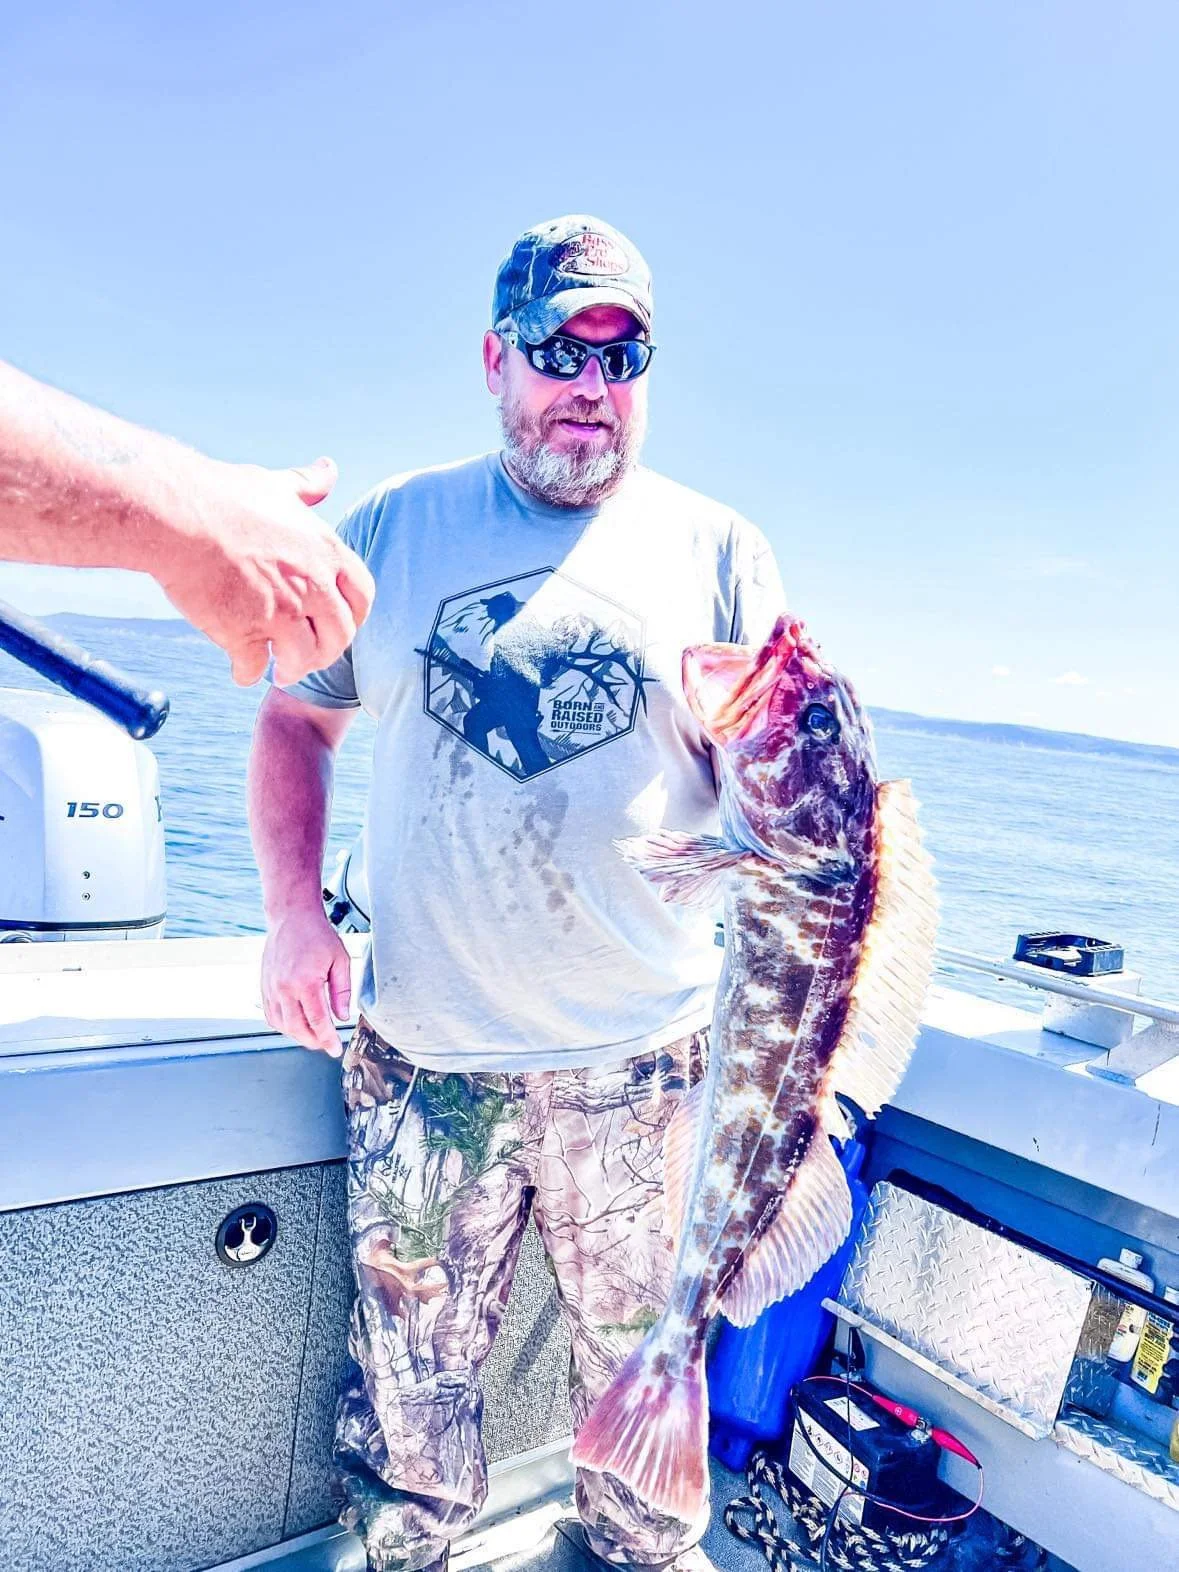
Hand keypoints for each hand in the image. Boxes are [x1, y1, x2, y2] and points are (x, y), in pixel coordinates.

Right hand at [157, 455, 374, 686]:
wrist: (175, 513)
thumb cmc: (221, 494)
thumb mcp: (275, 485)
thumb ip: (307, 486)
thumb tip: (328, 468)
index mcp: (326, 552)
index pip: (363, 597)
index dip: (353, 615)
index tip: (335, 622)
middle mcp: (312, 585)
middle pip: (339, 635)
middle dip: (325, 650)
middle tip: (306, 655)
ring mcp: (281, 612)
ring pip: (305, 659)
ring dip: (294, 669)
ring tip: (281, 670)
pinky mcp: (245, 632)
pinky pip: (255, 668)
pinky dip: (248, 673)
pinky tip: (241, 669)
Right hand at [261, 906, 353, 1055]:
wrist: (291, 917)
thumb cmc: (317, 935)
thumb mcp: (340, 960)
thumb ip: (342, 991)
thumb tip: (342, 1016)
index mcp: (305, 981)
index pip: (317, 1021)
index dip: (327, 1039)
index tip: (335, 1049)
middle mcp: (284, 987)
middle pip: (297, 1028)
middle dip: (313, 1041)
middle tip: (326, 1044)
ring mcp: (271, 988)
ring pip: (282, 1025)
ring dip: (298, 1035)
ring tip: (314, 1035)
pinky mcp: (264, 986)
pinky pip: (270, 1015)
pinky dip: (283, 1025)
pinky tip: (296, 1024)